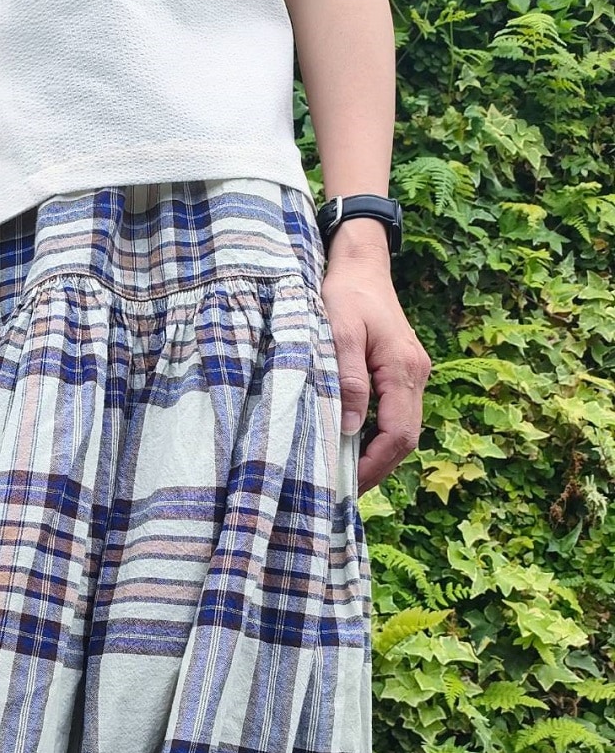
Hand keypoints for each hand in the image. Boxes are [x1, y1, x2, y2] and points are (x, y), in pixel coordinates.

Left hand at [319, 240, 430, 496]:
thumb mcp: (338, 333)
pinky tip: (352, 444)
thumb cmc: (345, 294)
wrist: (360, 263)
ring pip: (402, 428)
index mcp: (404, 369)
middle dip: (377, 467)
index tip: (346, 483)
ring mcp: (411, 373)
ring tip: (344, 473)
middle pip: (405, 438)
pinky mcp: (401, 371)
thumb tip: (348, 428)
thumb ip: (347, 380)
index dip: (374, 464)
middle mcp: (415, 375)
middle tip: (343, 489)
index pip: (398, 433)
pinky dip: (376, 435)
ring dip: (377, 454)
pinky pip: (395, 413)